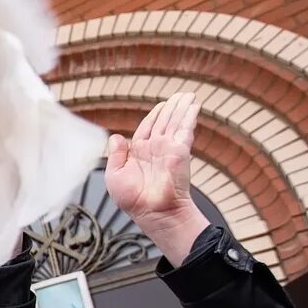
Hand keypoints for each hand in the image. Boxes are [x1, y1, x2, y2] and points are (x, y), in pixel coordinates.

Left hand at [104, 92, 209, 263]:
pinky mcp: (179, 150)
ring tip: (189, 95)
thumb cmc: (133, 200)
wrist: (151, 212)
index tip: (162, 105)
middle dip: (172, 107)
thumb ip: (115, 155)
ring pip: (175, 121)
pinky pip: (184, 129)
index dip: (155, 115)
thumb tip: (115, 136)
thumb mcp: (114, 176)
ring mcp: (168, 148)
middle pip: (165, 121)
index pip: (148, 127)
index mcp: (140, 152)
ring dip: (182, 107)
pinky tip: (193, 106)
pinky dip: (189, 116)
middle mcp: (156, 148)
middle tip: (180, 95)